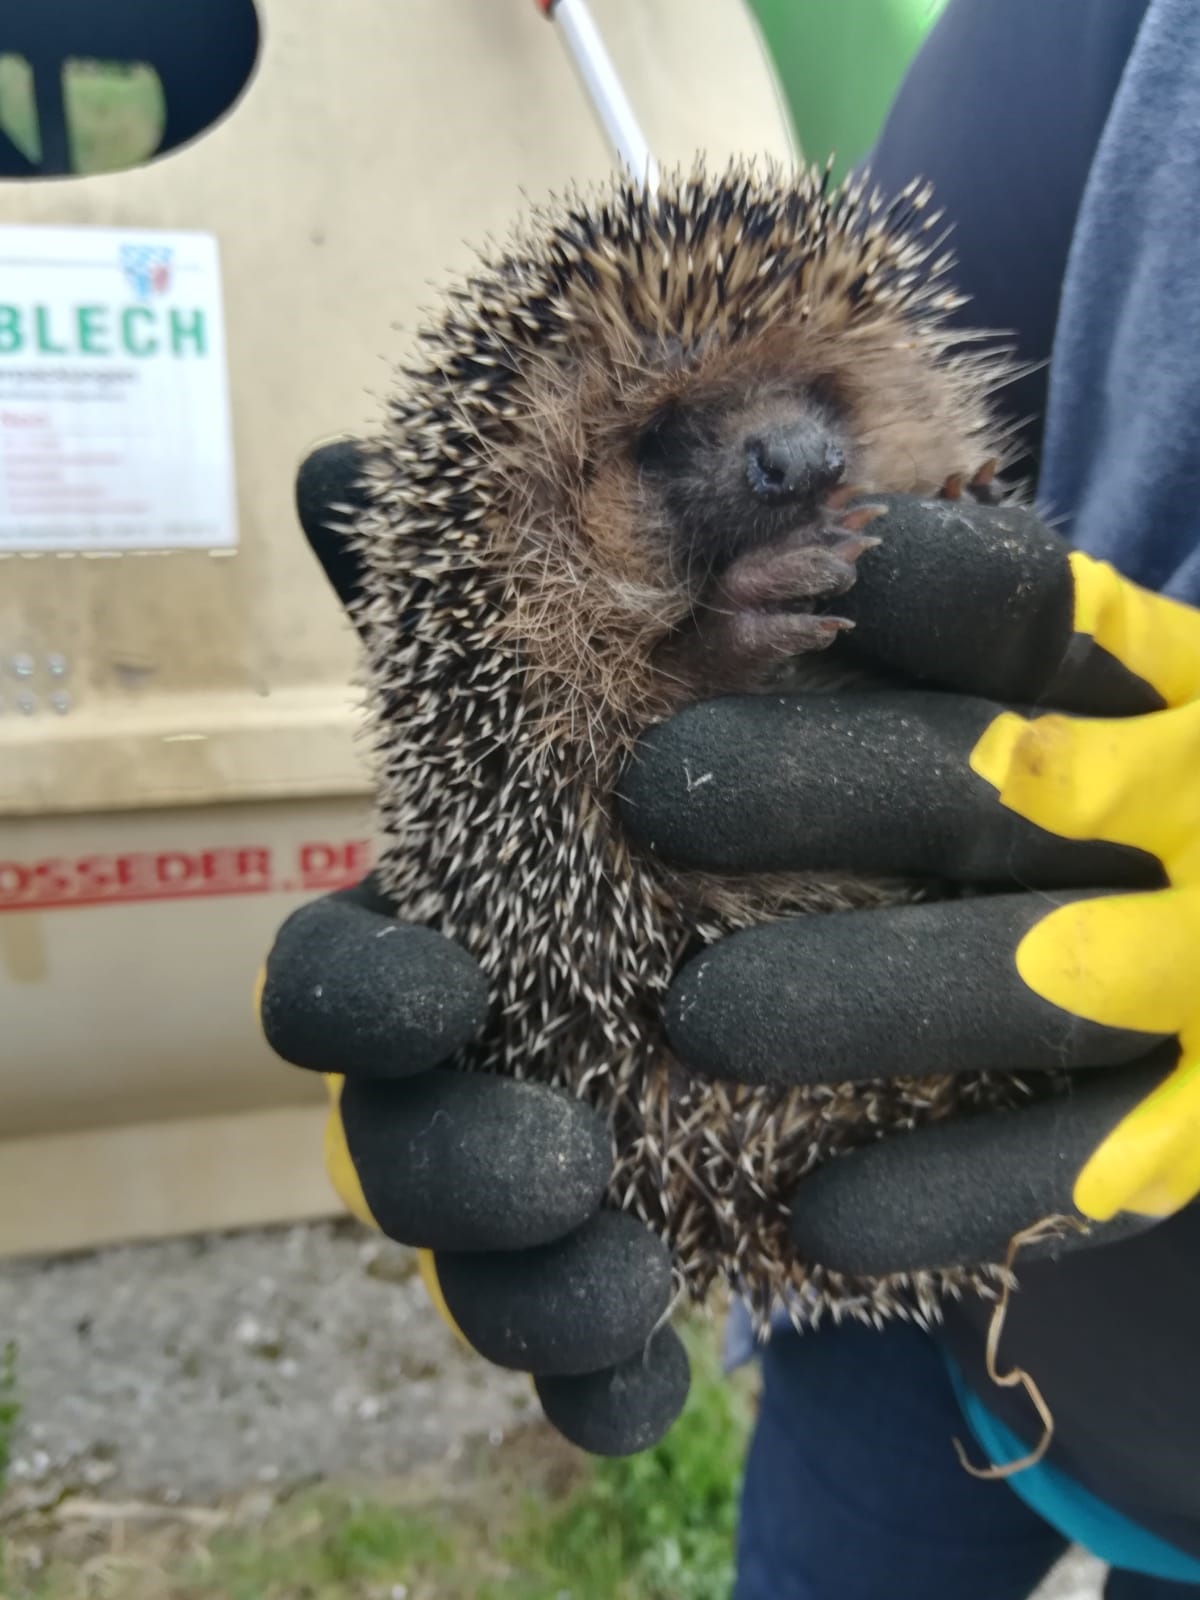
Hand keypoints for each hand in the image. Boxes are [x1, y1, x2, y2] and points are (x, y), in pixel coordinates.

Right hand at [254, 441, 688, 1455]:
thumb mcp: (615, 668)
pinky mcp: (655, 1246)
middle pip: (399, 1148)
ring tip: (624, 1273)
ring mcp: (557, 1168)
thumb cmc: (687, 761)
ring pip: (491, 1263)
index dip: (359, 1000)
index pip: (339, 984)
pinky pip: (597, 1349)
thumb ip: (493, 598)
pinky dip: (603, 1381)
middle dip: (449, 1164)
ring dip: (533, 1286)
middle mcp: (477, 1064)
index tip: (442, 983)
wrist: (822, 867)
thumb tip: (344, 467)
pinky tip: (653, 1392)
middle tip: (556, 1150)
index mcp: (445, 936)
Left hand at [620, 492, 1199, 1277]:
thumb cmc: (1157, 794)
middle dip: (818, 787)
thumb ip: (975, 645)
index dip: (884, 594)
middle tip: (653, 795)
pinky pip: (1086, 1164)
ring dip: (863, 993)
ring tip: (697, 1017)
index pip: (1017, 611)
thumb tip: (756, 591)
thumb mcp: (1116, 695)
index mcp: (1171, 686)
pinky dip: (953, 1193)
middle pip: (995, 783)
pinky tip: (816, 1218)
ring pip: (1035, 977)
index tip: (731, 591)